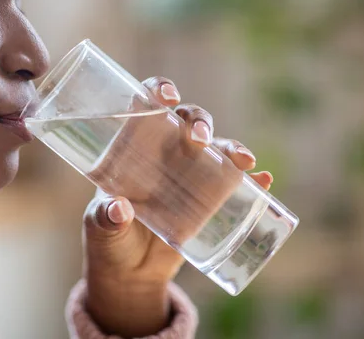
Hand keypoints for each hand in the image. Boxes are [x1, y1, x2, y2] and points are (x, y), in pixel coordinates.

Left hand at [82, 77, 272, 336]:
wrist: (131, 273)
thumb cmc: (108, 241)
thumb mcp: (100, 229)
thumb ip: (105, 220)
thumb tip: (119, 210)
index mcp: (132, 148)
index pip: (146, 105)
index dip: (158, 89)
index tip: (167, 96)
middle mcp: (164, 153)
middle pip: (187, 120)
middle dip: (200, 121)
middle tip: (200, 140)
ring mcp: (189, 175)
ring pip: (216, 147)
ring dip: (231, 146)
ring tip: (242, 160)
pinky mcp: (208, 200)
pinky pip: (235, 183)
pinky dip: (253, 179)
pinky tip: (263, 180)